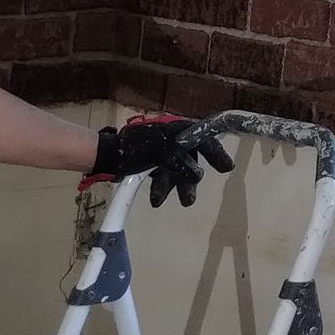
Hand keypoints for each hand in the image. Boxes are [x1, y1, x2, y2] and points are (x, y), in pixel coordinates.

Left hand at [89, 115, 234, 207]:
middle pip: (192, 160)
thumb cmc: (135, 148)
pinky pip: (164, 176)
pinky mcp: (153, 163)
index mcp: (179, 131)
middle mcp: (175, 140)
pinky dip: (162, 188)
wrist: (107, 155)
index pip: (204, 140)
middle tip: (188, 199)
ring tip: (166, 203)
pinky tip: (155, 200)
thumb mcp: (161, 152)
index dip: (217, 153)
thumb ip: (181, 163)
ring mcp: (164, 152)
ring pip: (178, 172)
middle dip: (189, 181)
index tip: (227, 168)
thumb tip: (198, 176)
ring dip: (174, 188)